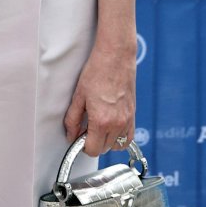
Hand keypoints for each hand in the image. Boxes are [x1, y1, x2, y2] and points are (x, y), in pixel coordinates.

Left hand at [63, 42, 134, 158]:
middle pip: (104, 149)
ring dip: (106, 140)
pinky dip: (120, 137)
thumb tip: (71, 136)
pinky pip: (129, 137)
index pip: (93, 149)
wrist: (116, 56)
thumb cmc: (97, 72)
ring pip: (117, 145)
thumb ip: (73, 120)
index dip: (83, 146)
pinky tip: (111, 126)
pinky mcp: (133, 114)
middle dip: (93, 143)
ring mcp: (128, 119)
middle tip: (86, 128)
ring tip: (98, 126)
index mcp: (101, 121)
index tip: (79, 137)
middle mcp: (117, 124)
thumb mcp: (78, 96)